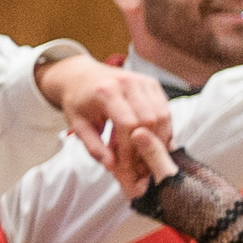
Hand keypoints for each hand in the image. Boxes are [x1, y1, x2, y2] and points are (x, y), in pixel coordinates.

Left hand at [37, 50, 174, 192]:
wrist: (81, 76)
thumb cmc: (77, 102)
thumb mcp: (77, 125)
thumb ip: (93, 146)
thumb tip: (111, 166)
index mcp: (107, 91)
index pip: (127, 124)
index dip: (129, 148)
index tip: (125, 165)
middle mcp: (129, 82)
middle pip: (150, 119)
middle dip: (146, 145)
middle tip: (139, 163)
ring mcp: (143, 81)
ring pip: (163, 115)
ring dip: (158, 138)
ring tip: (146, 155)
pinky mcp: (152, 84)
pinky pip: (165, 109)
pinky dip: (162, 128)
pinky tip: (152, 142)